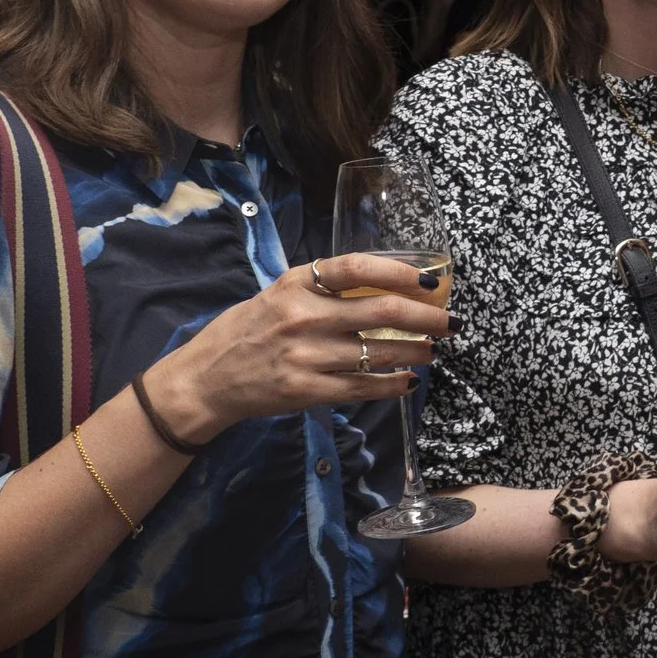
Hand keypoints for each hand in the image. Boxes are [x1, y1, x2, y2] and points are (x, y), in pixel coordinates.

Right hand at [143, 253, 455, 441]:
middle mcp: (303, 315)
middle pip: (383, 312)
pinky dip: (393, 384)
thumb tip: (386, 284)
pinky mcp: (306, 390)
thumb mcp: (280, 293)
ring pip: (380, 353)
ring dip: (417, 352)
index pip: (358, 267)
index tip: (431, 281)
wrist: (206, 377)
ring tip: (432, 351)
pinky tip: (407, 381)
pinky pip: (363, 386)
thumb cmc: (248, 330)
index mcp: (297, 283)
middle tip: (450, 322)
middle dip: (427, 317)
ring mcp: (306, 355)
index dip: (402, 272)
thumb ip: (325, 288)